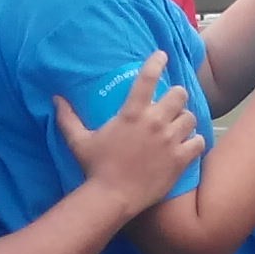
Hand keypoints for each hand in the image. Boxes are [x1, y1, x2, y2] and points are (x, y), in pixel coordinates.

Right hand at [56, 52, 203, 211]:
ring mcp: (170, 141)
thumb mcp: (78, 141)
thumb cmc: (95, 168)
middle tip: (171, 104)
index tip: (162, 56)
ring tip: (179, 127)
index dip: (157, 62)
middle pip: (179, 94)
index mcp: (132, 113)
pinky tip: (188, 145)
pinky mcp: (180, 159)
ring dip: (185, 120)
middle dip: (177, 97)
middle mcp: (154, 122)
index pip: (148, 77)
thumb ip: (68, 118)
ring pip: (190, 117)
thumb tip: (56, 98)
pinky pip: (199, 141)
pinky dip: (195, 142)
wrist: (112, 198)